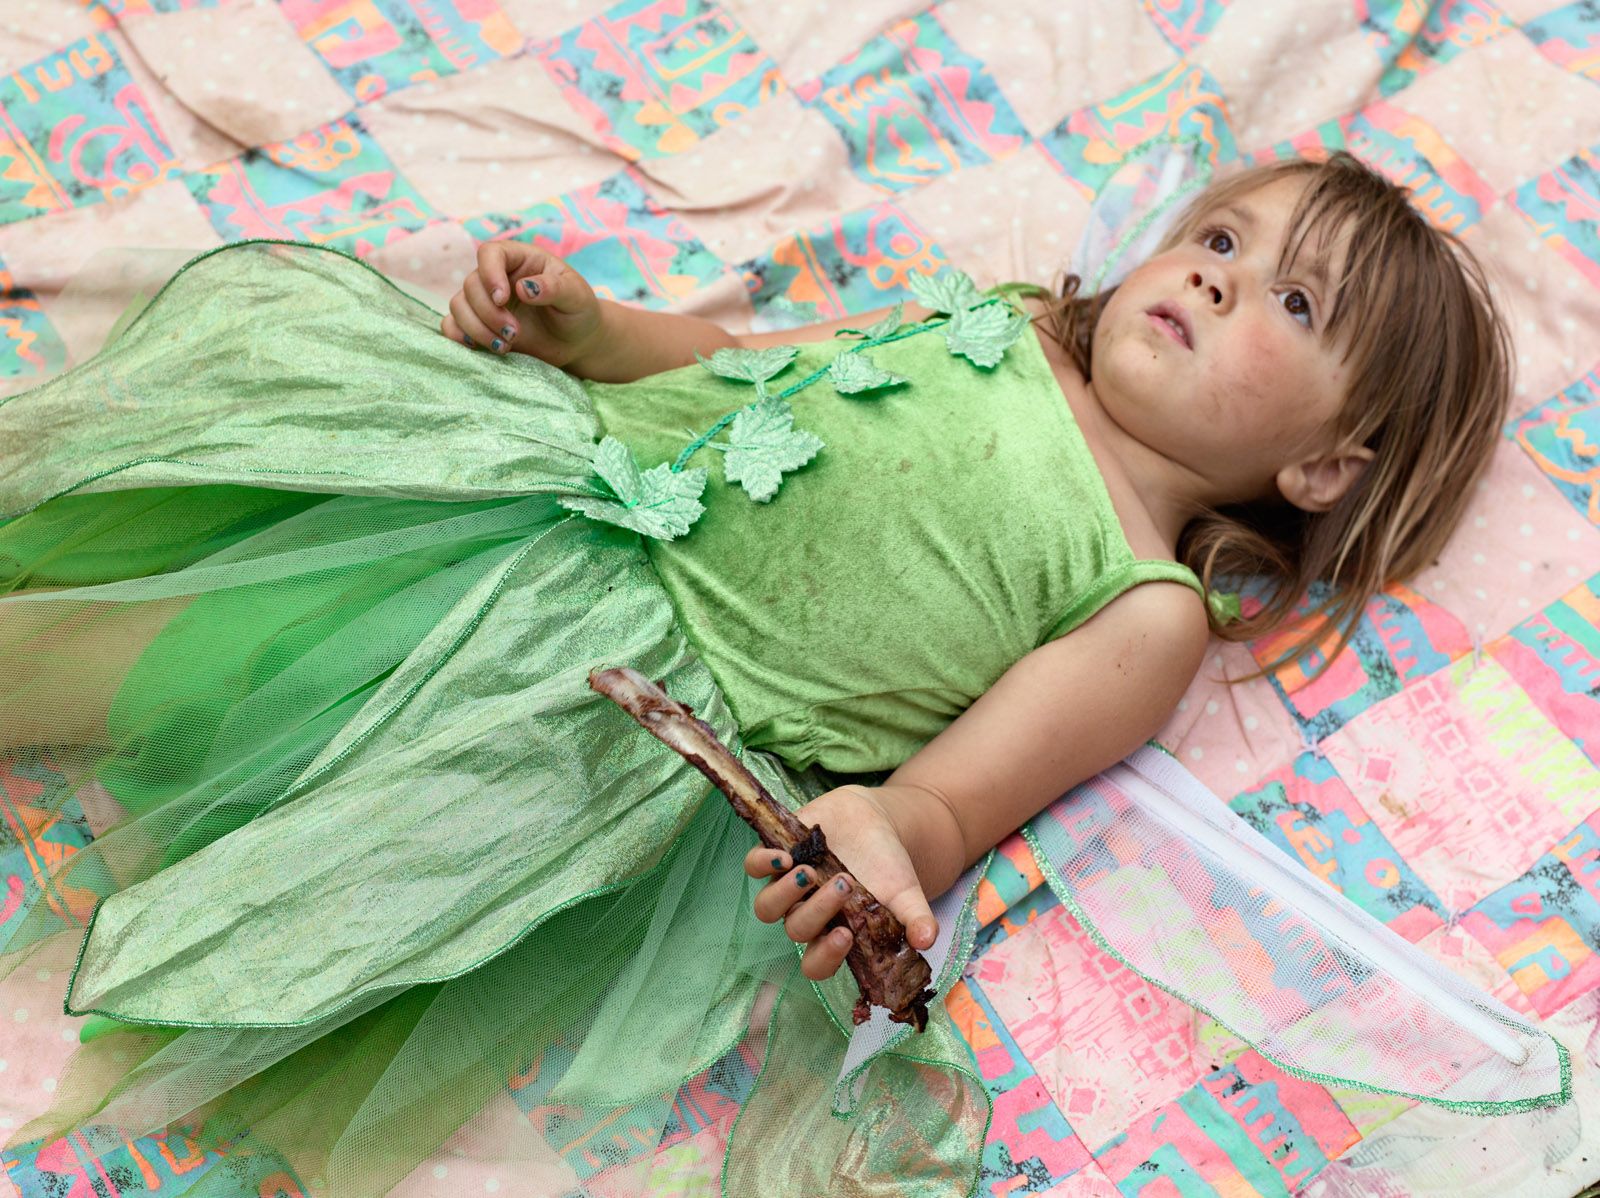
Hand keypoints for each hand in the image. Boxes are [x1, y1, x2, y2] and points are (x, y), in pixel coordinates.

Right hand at [440, 241, 605, 368]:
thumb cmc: (579, 312)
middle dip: (489, 312)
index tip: (503, 299)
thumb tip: (524, 288)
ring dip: (477, 328)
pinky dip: (459, 336)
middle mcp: (497, 277)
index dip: (489, 274)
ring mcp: (485, 301)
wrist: (577, 343)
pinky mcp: (479, 325)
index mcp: (520, 260)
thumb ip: (555, 288)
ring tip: (506, 346)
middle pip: (471, 285)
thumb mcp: (577, 297)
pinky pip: (452, 325)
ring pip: (458, 305)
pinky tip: (481, 348)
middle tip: (515, 333)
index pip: (490, 253)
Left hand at [744, 785, 939, 982]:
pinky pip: (754, 867)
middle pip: (797, 930)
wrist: (874, 822)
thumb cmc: (888, 867)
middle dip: (818, 910)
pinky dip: (763, 863)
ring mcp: (788, 887)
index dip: (825, 957)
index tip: (846, 936)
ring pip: (768, 907)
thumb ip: (916, 919)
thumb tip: (928, 940)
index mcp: (835, 934)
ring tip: (811, 871)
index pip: (817, 964)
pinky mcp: (777, 856)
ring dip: (785, 893)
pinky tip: (784, 855)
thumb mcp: (907, 893)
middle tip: (845, 884)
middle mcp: (807, 914)